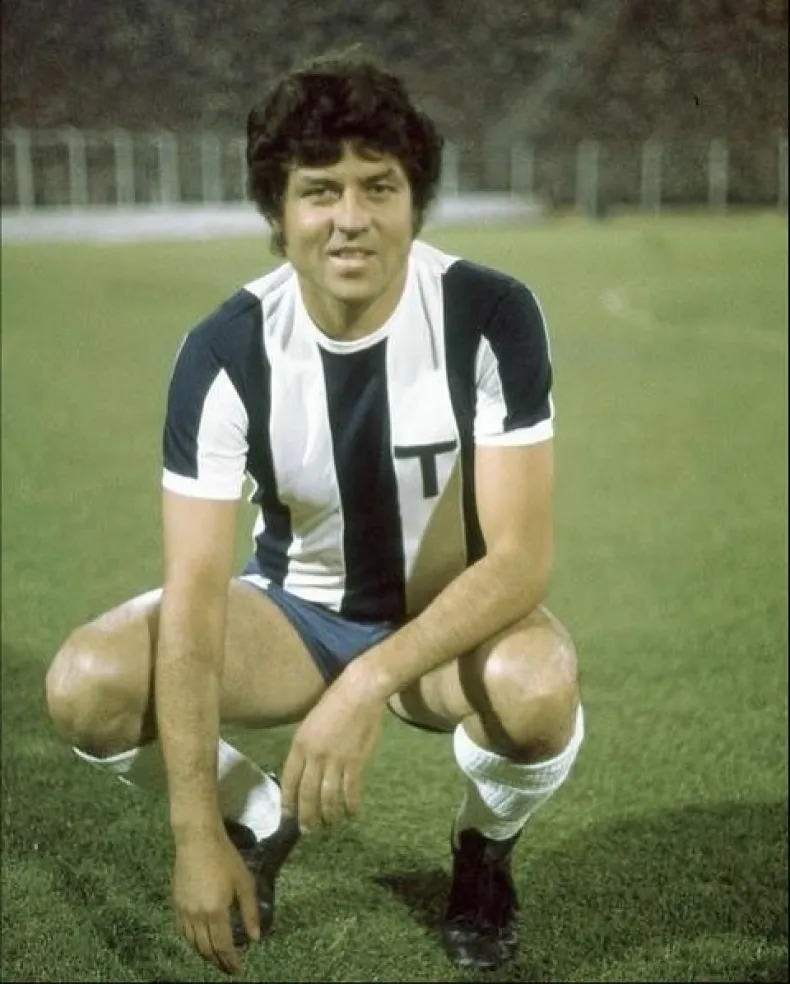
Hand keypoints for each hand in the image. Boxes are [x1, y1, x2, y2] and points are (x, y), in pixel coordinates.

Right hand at [172, 830, 259, 974]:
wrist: (198, 840)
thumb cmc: (225, 858)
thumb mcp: (244, 882)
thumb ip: (249, 912)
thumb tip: (255, 937)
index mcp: (216, 911)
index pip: (224, 946)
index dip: (231, 961)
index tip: (239, 969)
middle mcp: (197, 916)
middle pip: (207, 948)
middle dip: (219, 962)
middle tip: (228, 968)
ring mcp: (184, 911)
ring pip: (193, 943)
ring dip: (205, 954)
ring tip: (216, 958)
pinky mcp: (177, 904)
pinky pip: (184, 931)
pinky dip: (193, 942)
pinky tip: (200, 941)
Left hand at [281, 666, 386, 831]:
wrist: (360, 692)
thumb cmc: (335, 703)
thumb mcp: (310, 723)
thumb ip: (306, 747)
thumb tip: (305, 770)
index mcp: (300, 744)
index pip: (289, 780)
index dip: (288, 801)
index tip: (288, 816)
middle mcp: (314, 756)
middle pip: (307, 794)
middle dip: (306, 815)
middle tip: (308, 830)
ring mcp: (335, 761)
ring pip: (328, 797)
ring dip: (328, 815)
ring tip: (330, 824)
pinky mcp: (355, 763)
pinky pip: (351, 791)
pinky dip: (351, 806)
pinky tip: (351, 814)